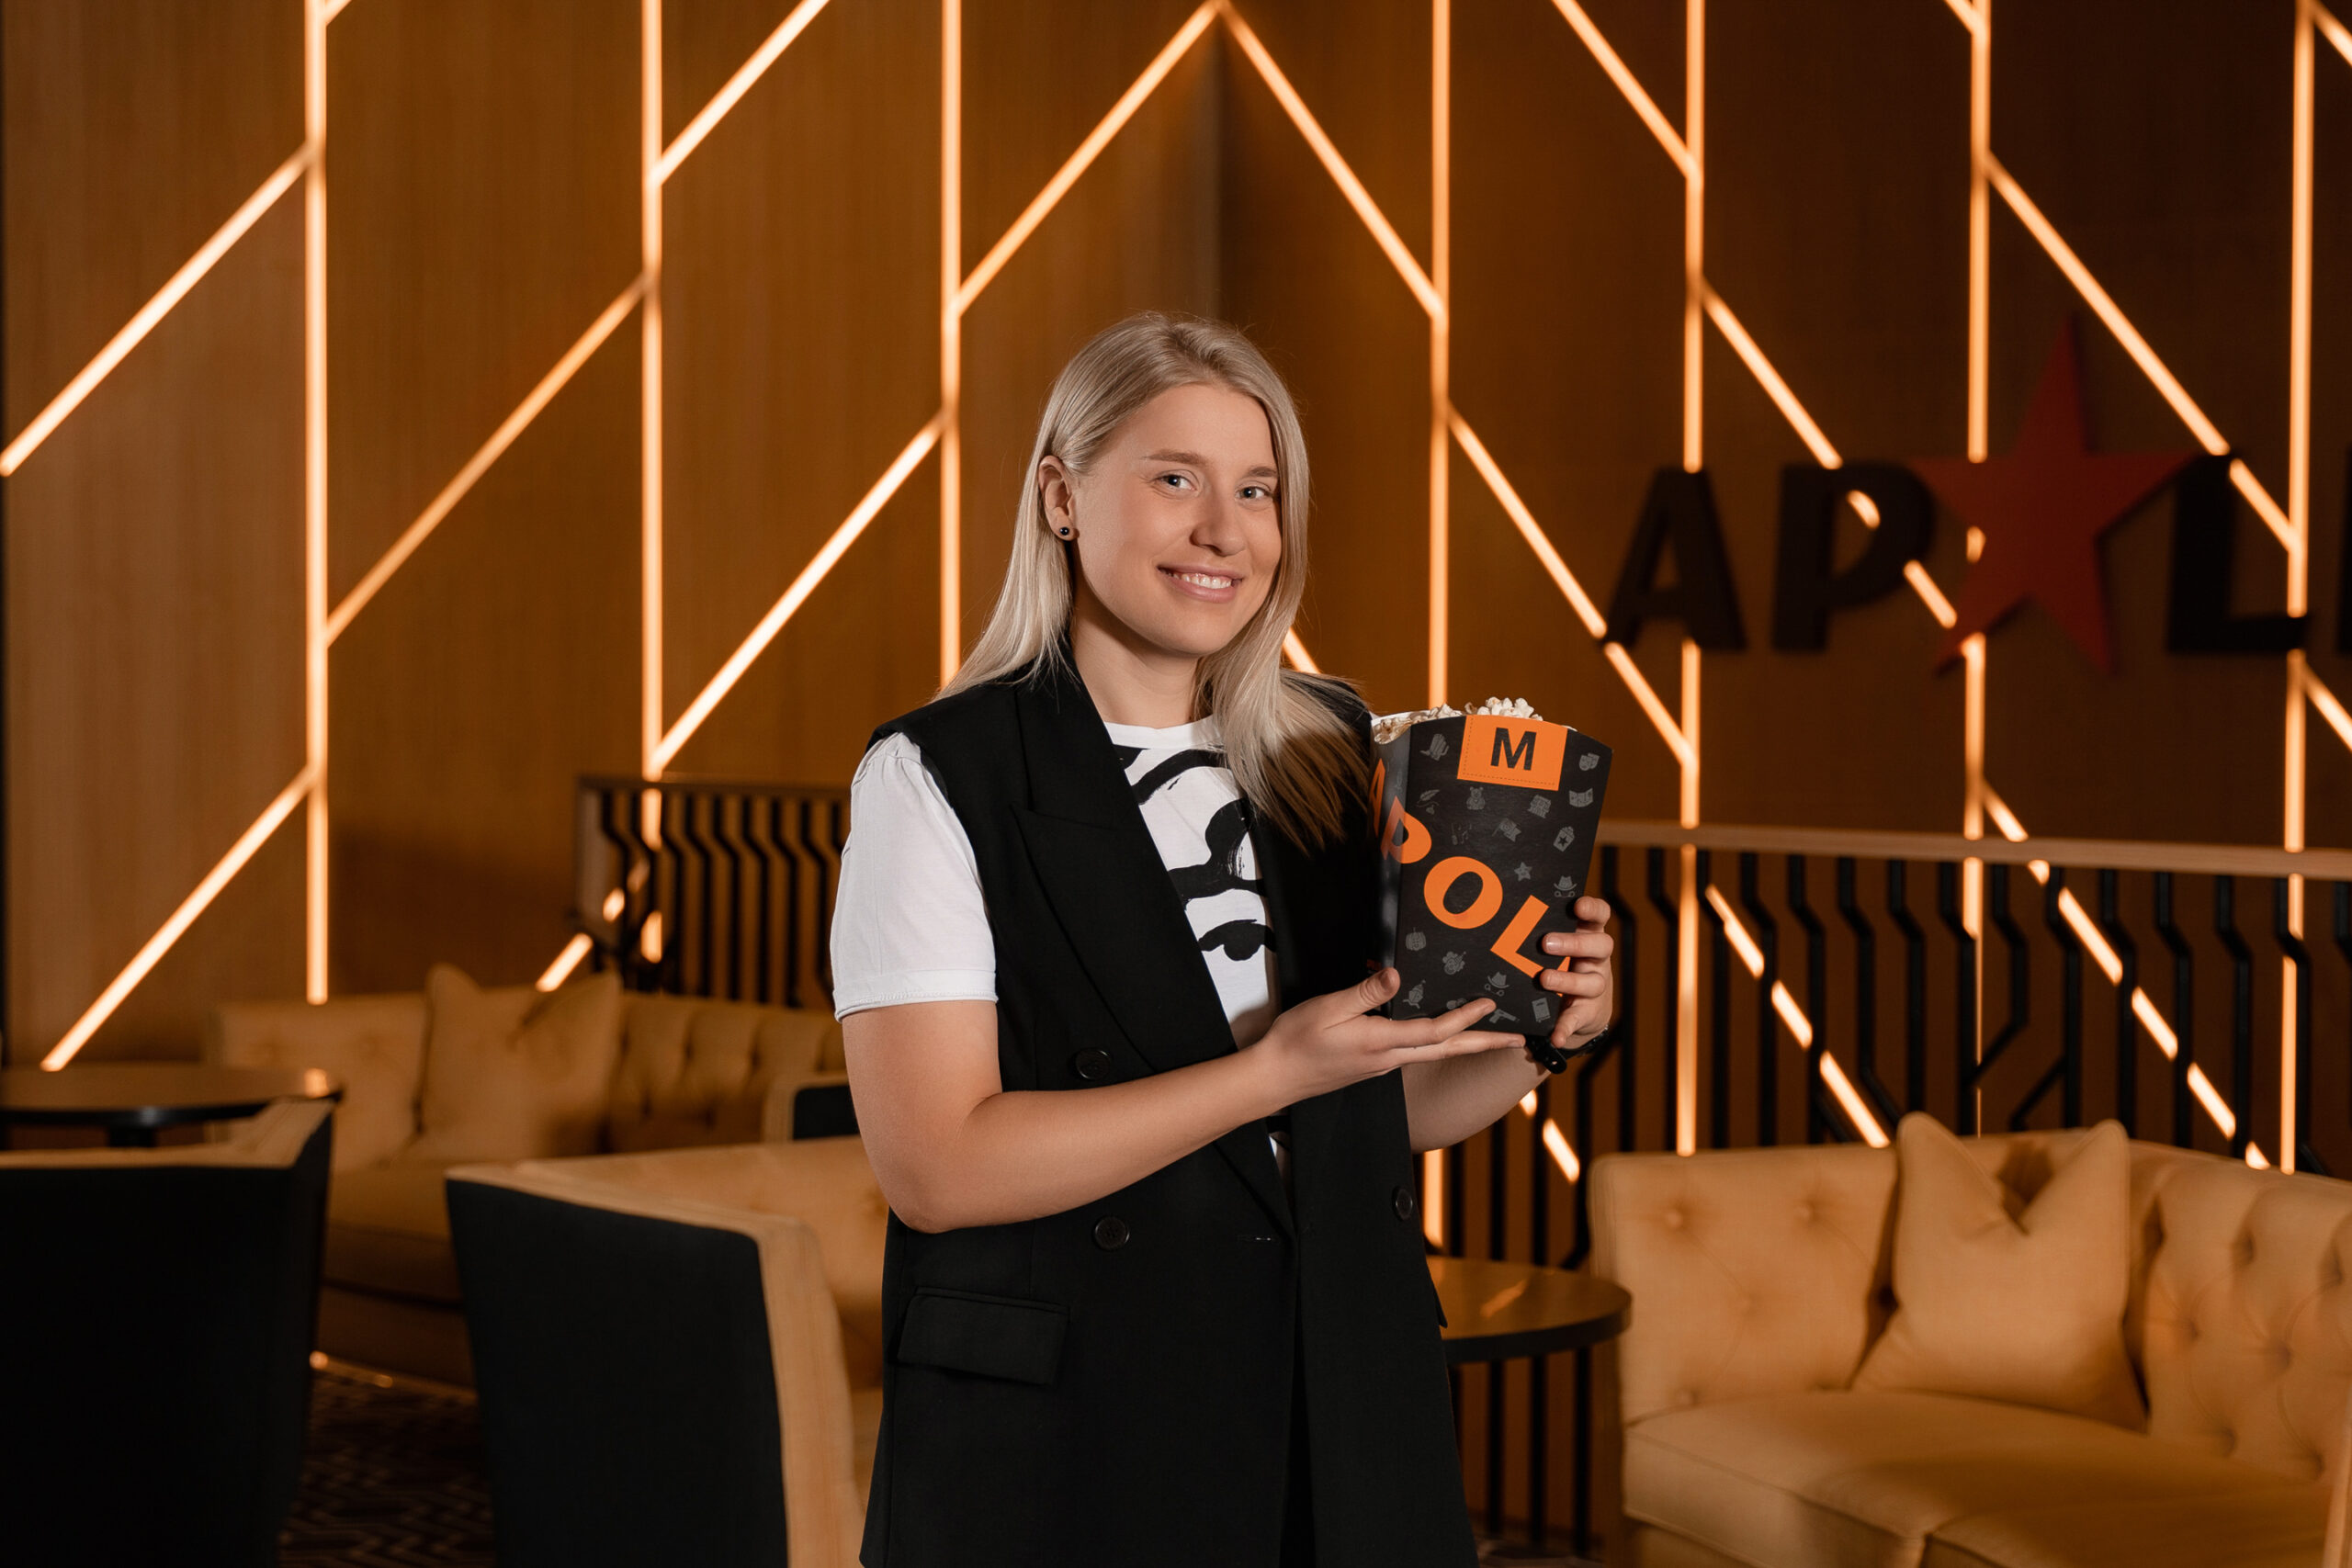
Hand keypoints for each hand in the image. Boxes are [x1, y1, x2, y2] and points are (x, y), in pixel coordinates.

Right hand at [1252, 969, 1521, 1103]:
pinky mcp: (1375, 1066)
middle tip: (1519, 1041)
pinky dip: (1440, 1044)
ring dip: (1466, 1043)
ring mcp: (1383, 1066)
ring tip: (1492, 1035)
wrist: (1276, 1078)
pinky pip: (1417, 1053)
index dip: (1464, 1018)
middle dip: (1485, 1043)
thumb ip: (1363, 994)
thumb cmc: (1296, 1041)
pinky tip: (1443, 1034)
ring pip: (1435, 1054)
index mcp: (1381, 1044)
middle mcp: (1389, 1059)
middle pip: (1447, 1051)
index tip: (1490, 1004)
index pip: (1434, 1031)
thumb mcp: (1327, 1009)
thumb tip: (1394, 974)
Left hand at [1537, 895, 1615, 1057]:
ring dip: (1567, 980)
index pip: (1600, 916)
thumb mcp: (1556, 946)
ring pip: (1591, 982)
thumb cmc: (1559, 964)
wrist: (1580, 1007)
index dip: (1593, 909)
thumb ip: (1540, 930)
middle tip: (1547, 943)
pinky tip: (1555, 1036)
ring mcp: (1595, 986)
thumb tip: (1500, 913)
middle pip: (1600, 946)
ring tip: (1544, 979)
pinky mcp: (1586, 1013)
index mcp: (1588, 935)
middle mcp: (1596, 959)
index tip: (1577, 906)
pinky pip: (1577, 1019)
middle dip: (1575, 943)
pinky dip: (1566, 1028)